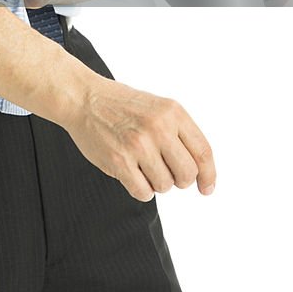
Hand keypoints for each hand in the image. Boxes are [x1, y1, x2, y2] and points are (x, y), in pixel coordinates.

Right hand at [64, 74, 215, 200]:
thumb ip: (179, 133)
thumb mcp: (158, 107)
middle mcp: (158, 127)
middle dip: (178, 179)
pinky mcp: (119, 161)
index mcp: (172, 112)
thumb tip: (200, 171)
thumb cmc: (121, 106)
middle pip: (187, 174)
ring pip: (165, 186)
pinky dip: (139, 188)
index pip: (203, 152)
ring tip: (141, 164)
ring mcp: (138, 144)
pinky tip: (130, 172)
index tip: (206, 188)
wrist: (84, 98)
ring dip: (155, 182)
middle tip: (164, 170)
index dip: (208, 175)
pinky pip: (143, 193)